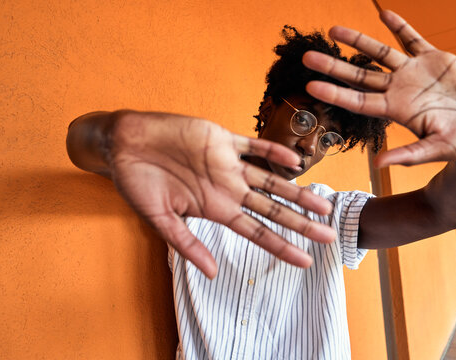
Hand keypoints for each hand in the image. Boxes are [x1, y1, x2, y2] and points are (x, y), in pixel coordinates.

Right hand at [107, 111, 336, 277]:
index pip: (256, 232)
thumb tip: (213, 274)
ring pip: (271, 180)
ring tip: (324, 204)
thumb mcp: (160, 220)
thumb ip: (188, 245)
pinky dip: (274, 152)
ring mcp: (227, 164)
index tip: (306, 260)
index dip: (282, 246)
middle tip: (330, 235)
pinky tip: (296, 162)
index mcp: (215, 210)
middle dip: (301, 222)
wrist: (125, 144)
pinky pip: (253, 145)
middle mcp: (227, 189)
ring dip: (298, 191)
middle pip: (272, 209)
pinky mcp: (221, 139)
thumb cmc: (137, 183)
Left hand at [302, 10, 455, 167]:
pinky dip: (398, 26)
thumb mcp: (437, 149)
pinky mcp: (435, 60)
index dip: (334, 93)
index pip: (357, 101)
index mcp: (396, 111)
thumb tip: (377, 165)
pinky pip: (412, 39)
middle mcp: (399, 90)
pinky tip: (383, 13)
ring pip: (379, 53)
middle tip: (307, 57)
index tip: (310, 85)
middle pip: (359, 75)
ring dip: (358, 40)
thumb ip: (408, 154)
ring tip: (334, 30)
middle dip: (333, 66)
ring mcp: (415, 73)